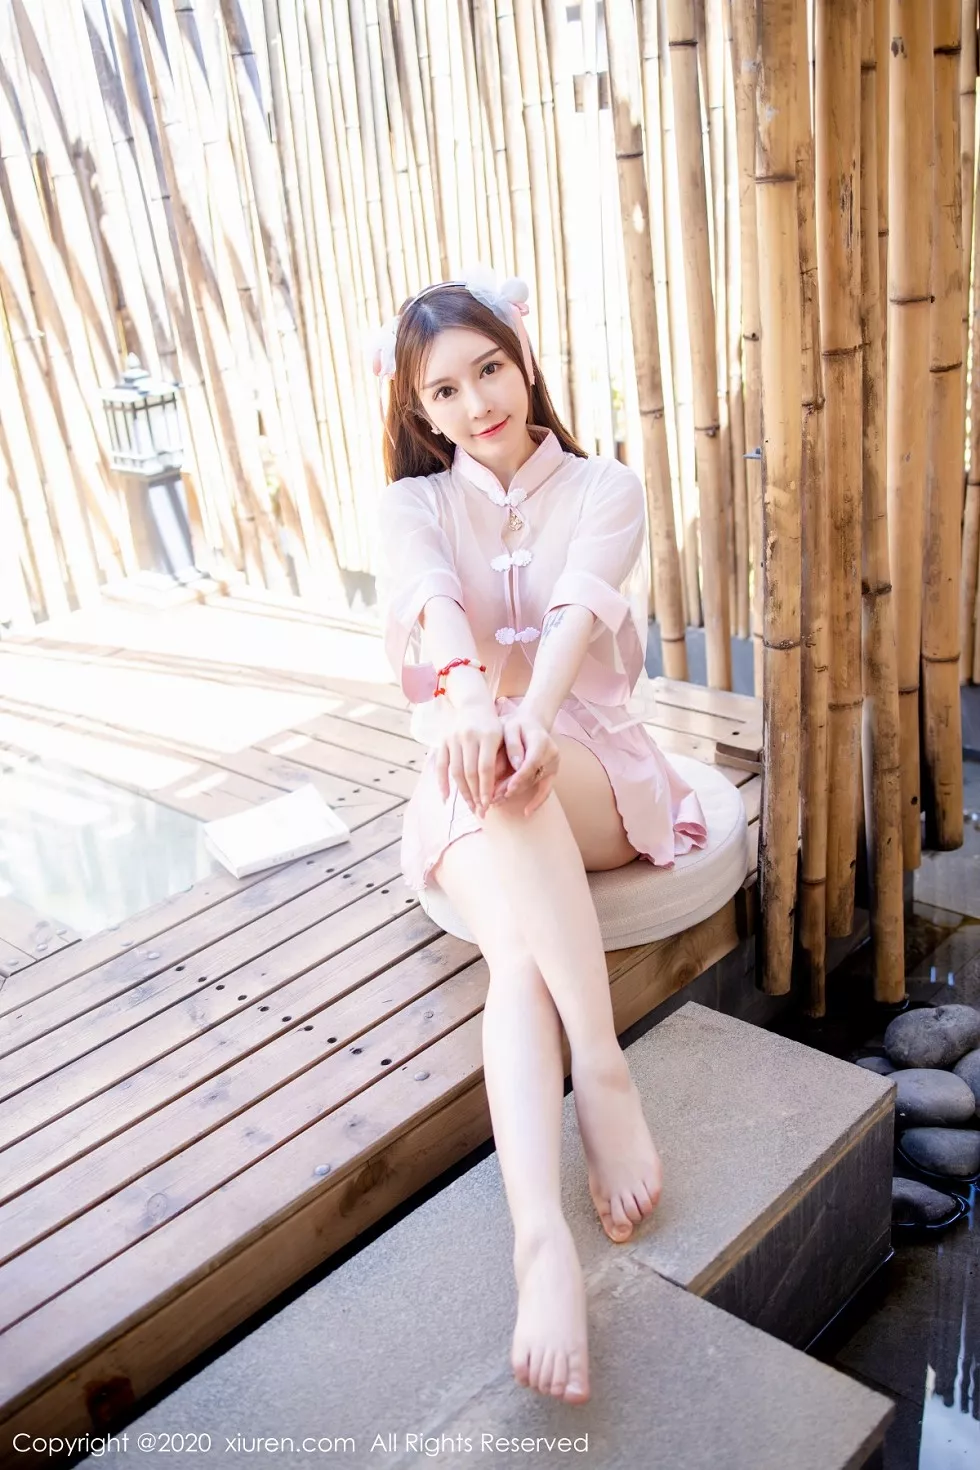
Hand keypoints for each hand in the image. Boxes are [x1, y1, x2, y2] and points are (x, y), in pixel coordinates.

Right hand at [434, 703, 504, 817]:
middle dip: (475, 795)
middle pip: (471, 772)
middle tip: (481, 811)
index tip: (488, 804)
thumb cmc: (493, 727)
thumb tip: (511, 785)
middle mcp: (470, 736)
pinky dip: (442, 783)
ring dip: (463, 792)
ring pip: (456, 771)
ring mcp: (454, 738)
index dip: (486, 788)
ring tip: (470, 806)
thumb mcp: (504, 736)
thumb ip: (509, 757)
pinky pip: (441, 766)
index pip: (486, 768)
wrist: (473, 706)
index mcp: (488, 736)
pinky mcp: (443, 741)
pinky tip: (447, 799)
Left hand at [492, 709, 559, 816]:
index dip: (520, 777)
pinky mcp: (551, 773)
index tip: (508, 789)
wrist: (530, 725)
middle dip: (511, 788)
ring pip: (532, 783)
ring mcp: (553, 764)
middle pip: (531, 776)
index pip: (532, 761)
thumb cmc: (516, 725)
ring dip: (514, 793)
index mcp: (541, 740)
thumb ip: (512, 744)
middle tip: (493, 799)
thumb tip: (516, 764)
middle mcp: (551, 753)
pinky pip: (546, 790)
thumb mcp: (510, 727)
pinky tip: (526, 812)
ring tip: (496, 801)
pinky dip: (537, 801)